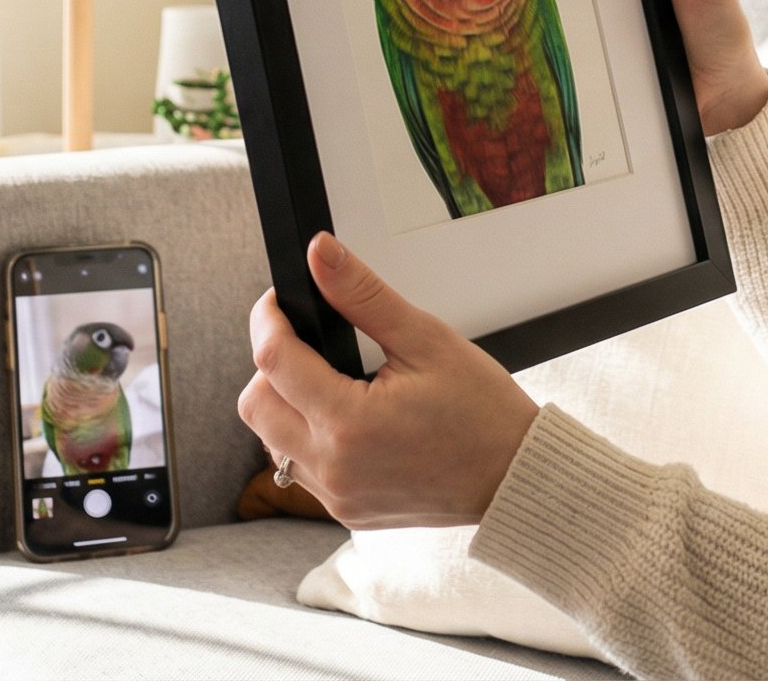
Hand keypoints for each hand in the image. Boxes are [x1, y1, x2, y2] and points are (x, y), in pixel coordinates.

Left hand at [235, 232, 541, 527]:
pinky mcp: (344, 511)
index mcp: (350, 423)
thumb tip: (321, 255)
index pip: (273, 360)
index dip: (267, 319)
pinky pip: (298, 469)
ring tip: (328, 381)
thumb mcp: (426, 339)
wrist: (513, 477)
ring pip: (269, 440)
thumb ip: (363, 295)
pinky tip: (344, 418)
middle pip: (254, 404)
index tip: (278, 302)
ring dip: (284, 404)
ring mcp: (336, 495)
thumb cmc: (484, 414)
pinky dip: (305, 438)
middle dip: (270, 364)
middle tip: (306, 342)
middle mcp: (334, 466)